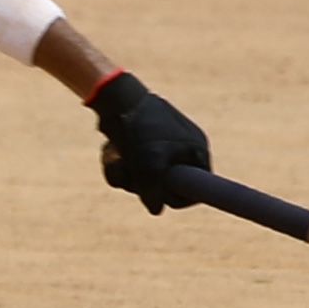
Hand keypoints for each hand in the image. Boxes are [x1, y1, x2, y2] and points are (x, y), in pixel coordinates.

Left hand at [87, 66, 210, 207]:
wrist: (116, 98)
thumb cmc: (140, 129)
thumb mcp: (150, 165)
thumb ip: (154, 193)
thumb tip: (155, 209)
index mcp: (195, 151)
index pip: (197, 189)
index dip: (180, 197)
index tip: (162, 195)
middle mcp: (182, 150)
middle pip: (167, 189)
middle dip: (145, 186)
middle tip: (134, 174)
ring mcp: (160, 148)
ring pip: (145, 182)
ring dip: (127, 176)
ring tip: (118, 160)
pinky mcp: (141, 145)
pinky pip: (132, 170)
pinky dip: (120, 167)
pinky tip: (111, 152)